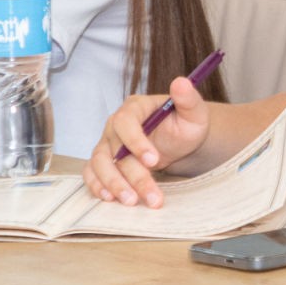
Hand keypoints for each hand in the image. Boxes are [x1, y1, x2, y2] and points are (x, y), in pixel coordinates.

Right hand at [83, 76, 211, 207]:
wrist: (180, 140)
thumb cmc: (185, 125)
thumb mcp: (194, 112)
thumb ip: (188, 99)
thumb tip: (181, 82)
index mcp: (135, 108)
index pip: (126, 122)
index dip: (136, 142)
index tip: (155, 160)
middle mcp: (115, 124)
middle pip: (115, 149)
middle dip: (133, 174)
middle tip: (150, 196)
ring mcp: (107, 143)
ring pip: (101, 163)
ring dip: (114, 184)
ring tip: (132, 202)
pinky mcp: (104, 160)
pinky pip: (92, 172)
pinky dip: (97, 186)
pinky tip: (110, 199)